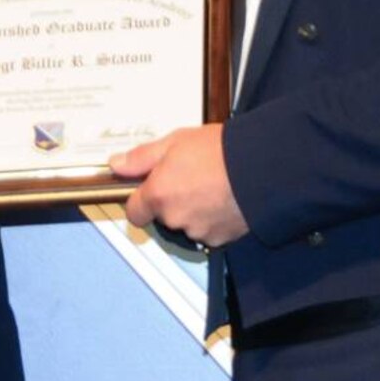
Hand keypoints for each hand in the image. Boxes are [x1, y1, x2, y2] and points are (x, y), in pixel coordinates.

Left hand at [111, 125, 248, 247]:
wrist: (261, 167)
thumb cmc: (222, 151)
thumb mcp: (176, 141)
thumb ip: (142, 157)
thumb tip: (118, 164)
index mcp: (158, 194)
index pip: (134, 212)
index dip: (141, 201)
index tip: (150, 189)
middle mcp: (174, 217)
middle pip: (163, 216)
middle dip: (173, 200)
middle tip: (191, 176)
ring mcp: (197, 230)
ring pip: (187, 224)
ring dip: (194, 210)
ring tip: (212, 185)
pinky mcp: (219, 238)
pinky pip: (209, 231)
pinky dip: (214, 219)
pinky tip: (224, 198)